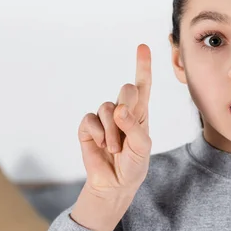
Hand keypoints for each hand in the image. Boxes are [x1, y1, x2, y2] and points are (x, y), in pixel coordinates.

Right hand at [71, 44, 152, 230]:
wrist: (115, 184)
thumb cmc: (134, 164)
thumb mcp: (142, 147)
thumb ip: (134, 127)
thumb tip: (119, 109)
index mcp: (141, 112)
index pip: (142, 85)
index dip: (142, 65)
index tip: (143, 46)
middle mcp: (123, 110)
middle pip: (125, 90)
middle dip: (128, 104)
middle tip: (126, 122)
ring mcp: (104, 118)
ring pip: (107, 108)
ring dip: (113, 132)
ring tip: (115, 148)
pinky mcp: (88, 127)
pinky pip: (90, 120)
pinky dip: (97, 134)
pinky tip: (101, 146)